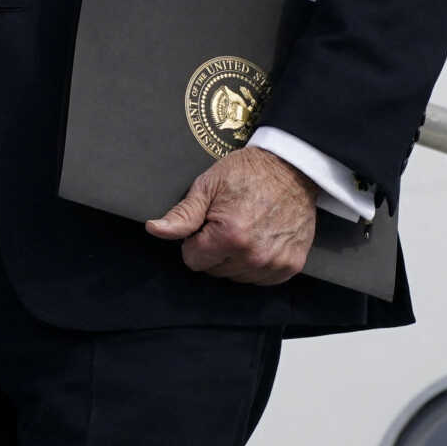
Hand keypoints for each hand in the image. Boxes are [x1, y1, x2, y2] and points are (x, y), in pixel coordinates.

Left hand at [145, 147, 316, 284]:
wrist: (292, 167)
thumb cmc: (249, 172)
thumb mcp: (208, 186)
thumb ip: (182, 215)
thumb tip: (154, 230)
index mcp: (230, 236)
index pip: (193, 260)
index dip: (195, 240)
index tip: (208, 222)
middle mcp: (254, 256)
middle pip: (214, 271)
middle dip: (215, 249)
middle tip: (228, 221)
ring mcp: (274, 263)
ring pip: (236, 277)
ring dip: (236, 258)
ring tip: (246, 228)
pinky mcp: (291, 266)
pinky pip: (261, 279)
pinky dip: (257, 263)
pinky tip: (261, 238)